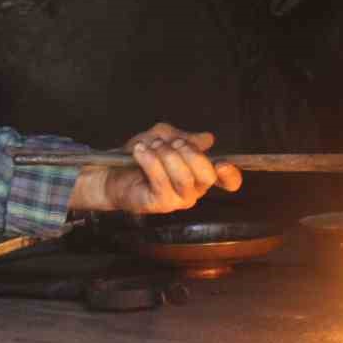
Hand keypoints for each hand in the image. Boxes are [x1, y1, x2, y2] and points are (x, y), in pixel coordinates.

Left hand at [75, 122, 242, 213]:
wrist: (111, 172)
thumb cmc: (141, 156)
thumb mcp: (163, 137)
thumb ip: (184, 137)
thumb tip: (208, 138)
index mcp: (200, 174)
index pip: (228, 180)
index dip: (231, 174)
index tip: (221, 163)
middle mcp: (193, 190)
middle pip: (207, 174)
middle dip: (188, 152)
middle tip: (168, 143)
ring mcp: (178, 200)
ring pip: (183, 176)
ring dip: (165, 154)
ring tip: (148, 146)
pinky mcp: (159, 205)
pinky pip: (161, 181)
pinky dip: (150, 161)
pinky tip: (140, 152)